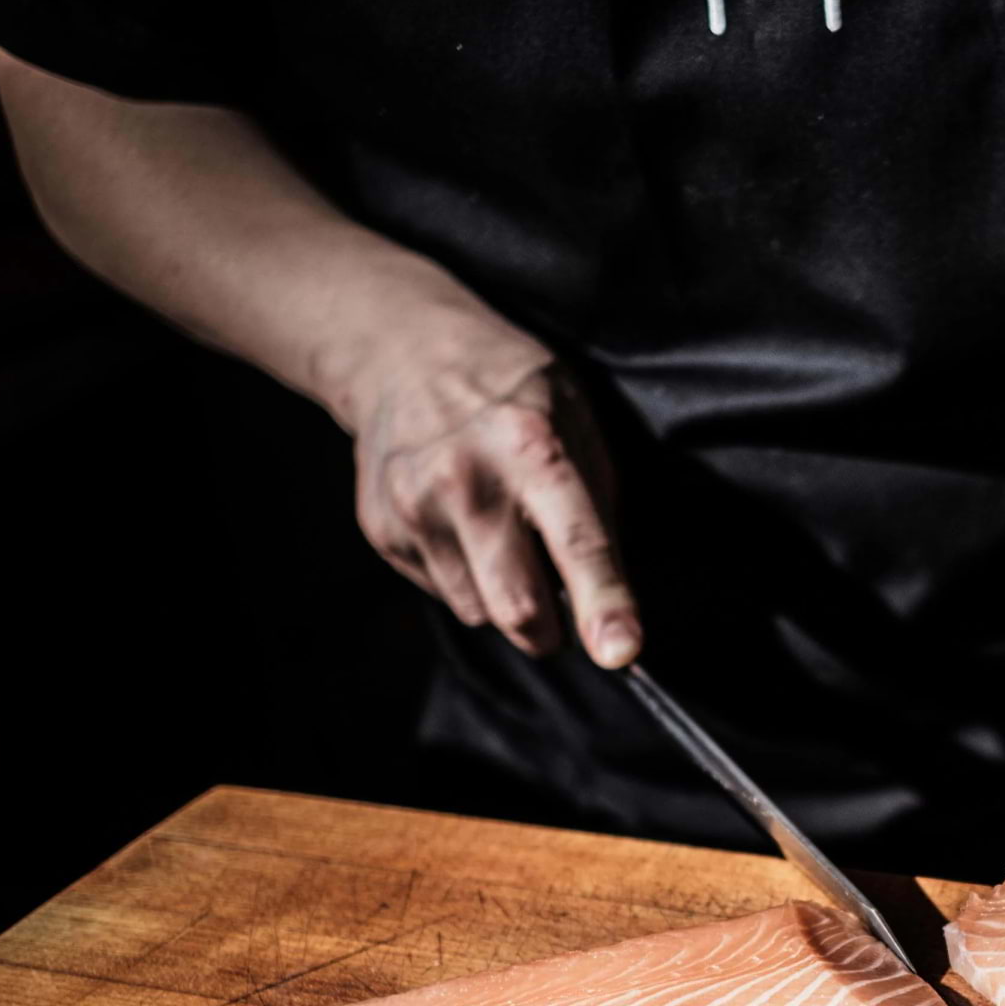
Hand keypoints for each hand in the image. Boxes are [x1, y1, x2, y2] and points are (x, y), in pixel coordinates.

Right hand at [348, 328, 639, 666]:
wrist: (402, 352)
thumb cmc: (513, 393)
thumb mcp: (577, 427)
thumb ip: (598, 514)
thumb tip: (612, 607)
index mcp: (533, 448)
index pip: (577, 542)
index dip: (603, 605)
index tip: (621, 653)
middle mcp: (468, 481)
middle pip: (518, 609)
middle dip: (551, 634)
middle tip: (562, 615)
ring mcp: (416, 508)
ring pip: (480, 612)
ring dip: (504, 600)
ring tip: (502, 536)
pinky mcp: (383, 530)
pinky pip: (444, 593)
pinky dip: (465, 578)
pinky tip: (460, 525)